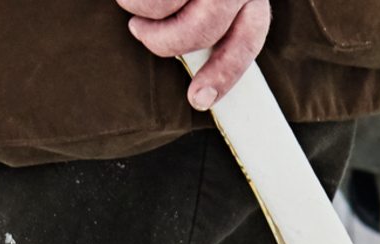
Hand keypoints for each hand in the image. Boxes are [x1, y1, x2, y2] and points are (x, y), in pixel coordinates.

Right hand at [117, 0, 270, 109]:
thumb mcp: (205, 1)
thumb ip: (206, 23)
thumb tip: (198, 73)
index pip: (248, 37)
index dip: (225, 72)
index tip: (199, 99)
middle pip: (204, 28)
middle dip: (166, 42)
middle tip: (141, 33)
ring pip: (171, 9)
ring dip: (143, 14)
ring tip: (131, 3)